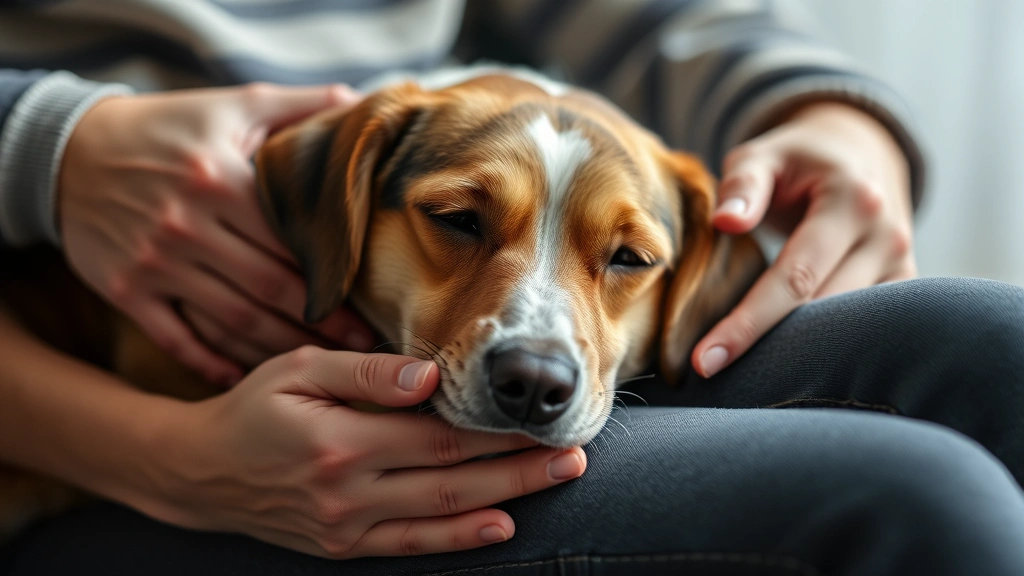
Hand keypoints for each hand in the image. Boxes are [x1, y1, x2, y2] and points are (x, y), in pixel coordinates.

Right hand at [58, 84, 375, 384]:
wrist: (68, 152)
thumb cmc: (166, 128)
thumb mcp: (231, 106)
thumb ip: (300, 105)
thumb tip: (362, 102)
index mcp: (222, 181)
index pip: (292, 239)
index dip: (335, 273)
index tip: (372, 298)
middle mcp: (188, 226)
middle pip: (270, 286)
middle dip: (322, 320)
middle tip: (363, 344)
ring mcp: (156, 264)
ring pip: (233, 319)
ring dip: (280, 347)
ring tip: (323, 365)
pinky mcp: (128, 291)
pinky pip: (176, 338)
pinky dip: (210, 363)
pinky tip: (245, 379)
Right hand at [145, 347, 585, 557]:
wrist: (203, 471)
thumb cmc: (254, 408)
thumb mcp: (298, 371)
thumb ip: (365, 372)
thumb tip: (429, 375)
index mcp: (342, 441)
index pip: (439, 433)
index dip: (495, 428)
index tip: (540, 417)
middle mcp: (350, 489)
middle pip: (453, 477)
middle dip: (520, 466)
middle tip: (573, 454)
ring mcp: (348, 526)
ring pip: (441, 515)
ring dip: (504, 498)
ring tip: (554, 480)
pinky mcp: (343, 546)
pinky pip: (410, 546)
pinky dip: (457, 540)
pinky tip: (498, 527)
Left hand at [693, 102, 916, 376]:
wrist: (859, 152)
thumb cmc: (797, 159)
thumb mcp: (764, 155)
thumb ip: (742, 184)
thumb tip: (726, 222)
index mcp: (852, 201)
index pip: (795, 278)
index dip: (748, 323)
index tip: (706, 360)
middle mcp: (887, 237)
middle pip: (824, 313)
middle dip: (770, 349)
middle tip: (713, 376)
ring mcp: (902, 265)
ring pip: (851, 331)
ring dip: (801, 356)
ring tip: (747, 382)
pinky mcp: (904, 286)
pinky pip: (867, 330)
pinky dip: (830, 349)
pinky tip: (789, 372)